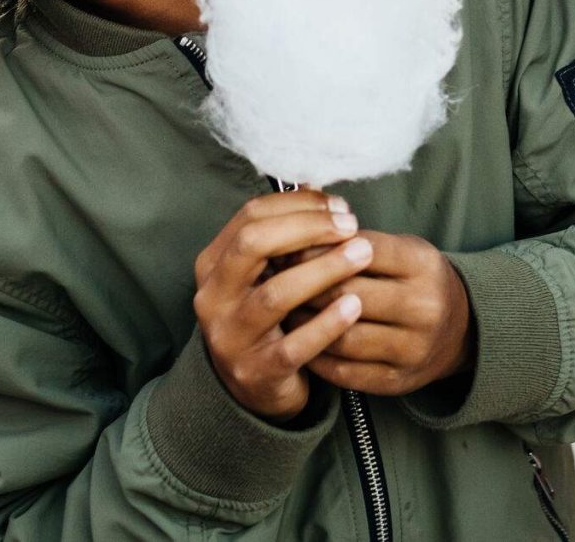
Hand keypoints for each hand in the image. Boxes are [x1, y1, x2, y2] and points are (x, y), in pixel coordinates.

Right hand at [192, 189, 372, 420]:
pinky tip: (353, 306)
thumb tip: (316, 184)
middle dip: (307, 229)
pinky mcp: (256, 371)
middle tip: (351, 226)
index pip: (250, 217)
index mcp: (212, 264)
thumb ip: (284, 233)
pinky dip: (326, 324)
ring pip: (275, 294)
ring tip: (362, 255)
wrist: (252, 389)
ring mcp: (230, 337)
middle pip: (254, 245)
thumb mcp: (263, 274)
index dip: (297, 204)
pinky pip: (294, 345)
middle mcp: (212, 298)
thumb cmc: (265, 318)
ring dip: (324, 269)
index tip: (339, 206)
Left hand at [298, 230, 474, 397]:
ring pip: (343, 337)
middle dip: (305, 286)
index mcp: (422, 266)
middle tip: (276, 280)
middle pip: (348, 295)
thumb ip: (357, 241)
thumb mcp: (401, 249)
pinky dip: (316, 356)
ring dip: (306, 324)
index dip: (318, 249)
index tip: (289, 247)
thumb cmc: (416, 280)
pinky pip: (345, 371)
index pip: (360, 252)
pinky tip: (301, 341)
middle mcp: (423, 307)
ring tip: (285, 311)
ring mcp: (412, 348)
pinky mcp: (398, 381)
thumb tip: (297, 234)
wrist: (461, 330)